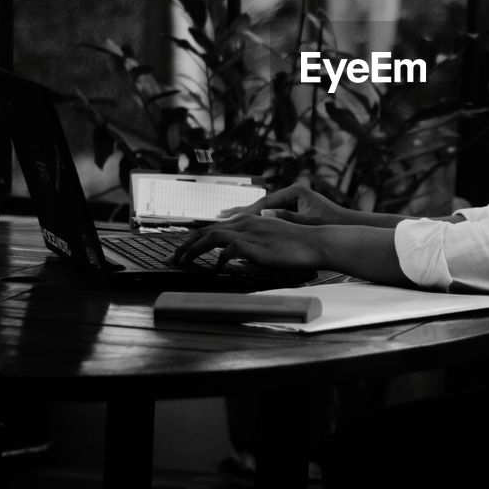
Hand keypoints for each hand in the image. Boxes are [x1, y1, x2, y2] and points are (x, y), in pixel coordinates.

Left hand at [170, 213, 325, 271]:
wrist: (315, 242)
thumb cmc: (296, 244)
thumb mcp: (269, 240)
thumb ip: (250, 244)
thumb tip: (231, 258)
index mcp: (249, 220)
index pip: (214, 226)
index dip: (195, 238)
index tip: (183, 250)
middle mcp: (246, 223)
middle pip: (206, 230)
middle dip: (186, 244)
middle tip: (173, 258)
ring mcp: (250, 233)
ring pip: (211, 237)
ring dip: (193, 250)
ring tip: (182, 262)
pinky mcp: (255, 246)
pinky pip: (228, 251)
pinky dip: (218, 259)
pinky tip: (215, 269)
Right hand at [216, 180, 354, 227]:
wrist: (346, 227)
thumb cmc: (329, 224)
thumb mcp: (306, 222)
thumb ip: (285, 218)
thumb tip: (263, 215)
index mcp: (294, 191)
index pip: (264, 203)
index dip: (246, 212)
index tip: (228, 218)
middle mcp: (291, 192)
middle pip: (261, 203)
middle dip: (240, 210)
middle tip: (219, 214)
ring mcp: (292, 199)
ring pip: (264, 208)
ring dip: (246, 215)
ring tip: (225, 217)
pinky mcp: (293, 207)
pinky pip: (270, 213)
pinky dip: (257, 219)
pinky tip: (244, 223)